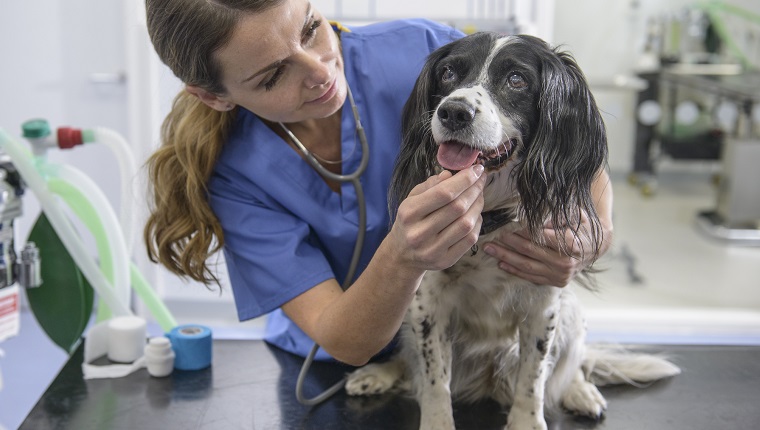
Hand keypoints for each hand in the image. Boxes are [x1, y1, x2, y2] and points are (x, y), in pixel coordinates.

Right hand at [389, 165, 485, 271]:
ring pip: (466, 223)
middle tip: (481, 179)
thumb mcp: (412, 199)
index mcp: (409, 213)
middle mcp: (419, 233)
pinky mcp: (445, 260)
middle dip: (475, 190)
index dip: (465, 179)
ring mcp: (433, 249)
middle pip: (458, 207)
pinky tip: (475, 213)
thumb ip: (431, 185)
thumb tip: (452, 175)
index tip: (477, 169)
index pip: (444, 193)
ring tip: (479, 195)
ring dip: (478, 205)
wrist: (402, 254)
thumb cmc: (410, 221)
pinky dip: (477, 222)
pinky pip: (470, 239)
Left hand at [483, 212, 610, 286]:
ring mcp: (560, 275)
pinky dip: (515, 271)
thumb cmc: (581, 227)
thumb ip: (554, 217)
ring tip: (490, 249)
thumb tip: (532, 218)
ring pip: (527, 266)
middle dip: (508, 244)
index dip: (521, 232)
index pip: (540, 237)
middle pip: (530, 252)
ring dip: (506, 257)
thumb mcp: (574, 215)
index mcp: (571, 244)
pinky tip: (501, 263)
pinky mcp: (556, 282)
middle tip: (492, 237)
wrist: (596, 248)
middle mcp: (565, 262)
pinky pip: (531, 277)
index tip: (506, 227)